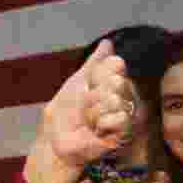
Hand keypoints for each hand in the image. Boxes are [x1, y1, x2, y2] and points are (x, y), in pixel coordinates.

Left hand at [40, 40, 136, 168]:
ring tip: (89, 121)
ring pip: (117, 100)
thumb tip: (108, 43)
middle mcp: (124, 96)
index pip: (116, 65)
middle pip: (118, 81)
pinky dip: (102, 123)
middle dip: (93, 95)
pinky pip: (120, 118)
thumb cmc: (64, 112)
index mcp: (113, 82)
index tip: (87, 87)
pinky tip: (97, 130)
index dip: (97, 76)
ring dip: (95, 111)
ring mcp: (126, 115)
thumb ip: (93, 64)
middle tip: (85, 108)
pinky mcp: (126, 132)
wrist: (56, 139)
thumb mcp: (76, 82)